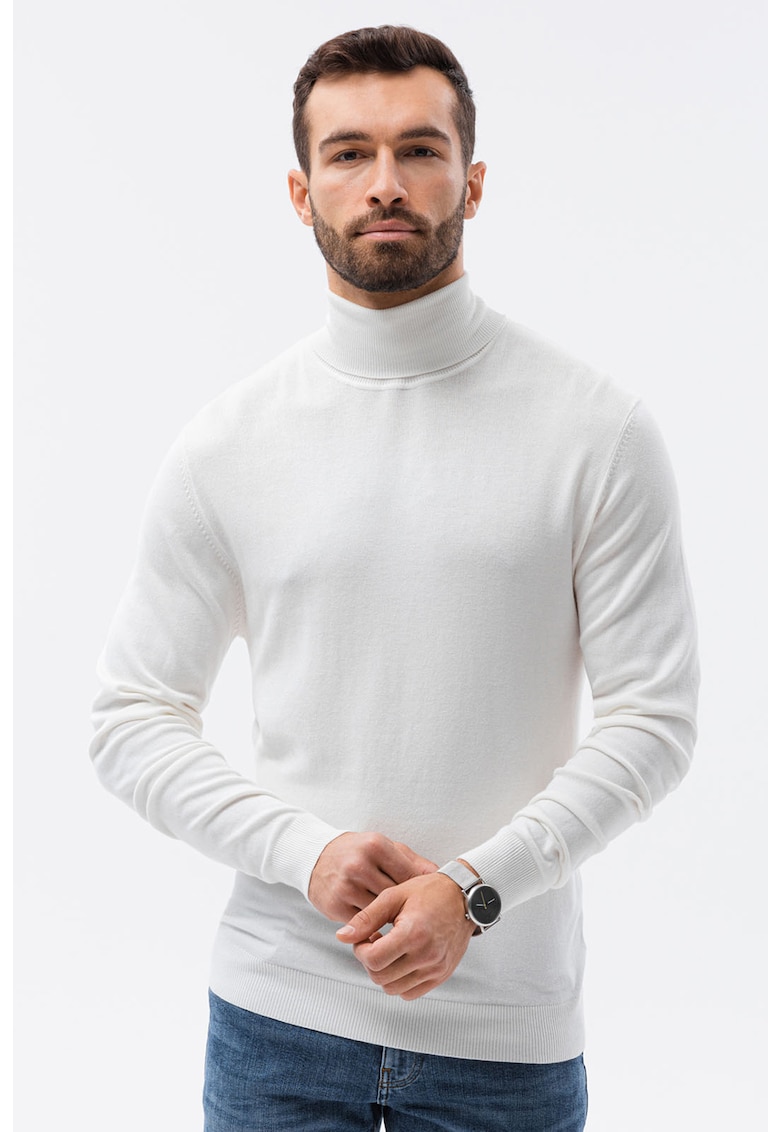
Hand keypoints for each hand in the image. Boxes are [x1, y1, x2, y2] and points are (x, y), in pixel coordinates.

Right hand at [308, 831, 437, 922]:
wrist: (315, 857)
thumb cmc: (355, 851)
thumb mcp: (383, 846)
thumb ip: (411, 860)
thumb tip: (439, 874)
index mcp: (375, 846)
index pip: (408, 873)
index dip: (419, 889)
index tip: (428, 899)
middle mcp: (359, 865)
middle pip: (395, 895)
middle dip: (407, 906)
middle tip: (419, 917)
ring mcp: (346, 887)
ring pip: (380, 913)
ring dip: (391, 920)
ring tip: (403, 924)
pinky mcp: (336, 906)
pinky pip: (363, 924)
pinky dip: (373, 928)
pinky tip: (381, 927)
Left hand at [336, 872, 474, 999]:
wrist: (464, 897)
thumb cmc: (430, 892)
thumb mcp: (393, 896)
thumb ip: (366, 918)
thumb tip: (342, 936)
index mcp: (413, 934)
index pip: (372, 960)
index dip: (360, 950)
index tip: (364, 938)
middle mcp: (426, 955)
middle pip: (380, 977)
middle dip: (369, 961)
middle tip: (375, 942)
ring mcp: (435, 969)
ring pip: (393, 989)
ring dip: (384, 973)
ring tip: (389, 950)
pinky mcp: (441, 975)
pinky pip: (410, 993)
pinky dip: (400, 982)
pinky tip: (402, 960)